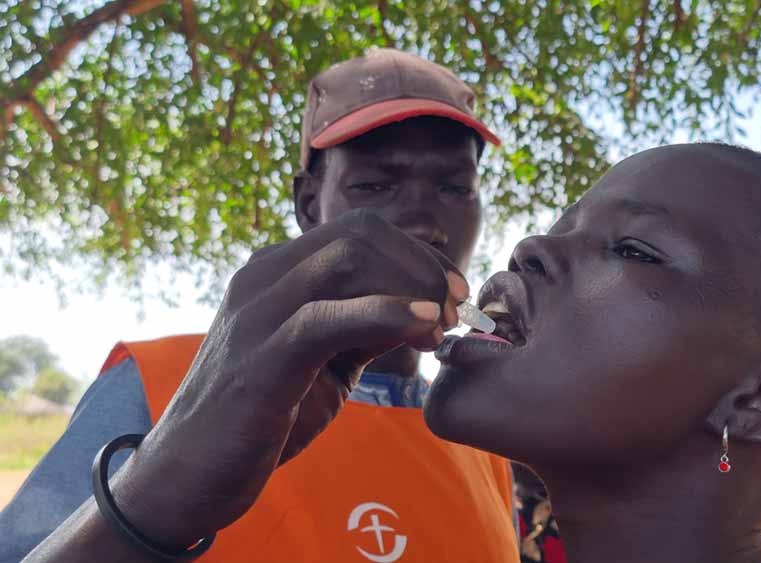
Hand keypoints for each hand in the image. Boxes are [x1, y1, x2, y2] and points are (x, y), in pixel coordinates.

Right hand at [111, 209, 468, 549]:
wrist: (189, 475)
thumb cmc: (262, 416)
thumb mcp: (325, 360)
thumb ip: (366, 326)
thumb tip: (425, 307)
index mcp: (275, 270)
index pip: (360, 230)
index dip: (419, 253)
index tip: (455, 291)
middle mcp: (261, 276)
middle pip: (359, 233)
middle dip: (421, 265)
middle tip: (455, 310)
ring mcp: (255, 312)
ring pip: (347, 260)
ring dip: (411, 288)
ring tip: (441, 327)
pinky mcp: (259, 357)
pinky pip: (327, 316)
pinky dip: (385, 312)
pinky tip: (422, 325)